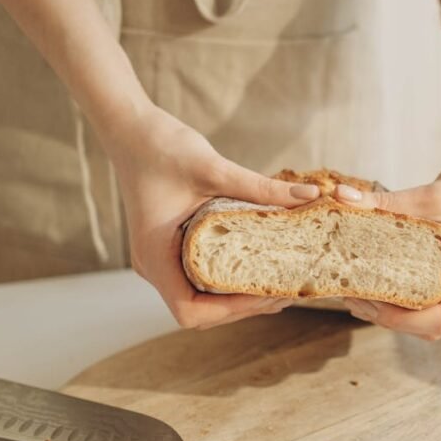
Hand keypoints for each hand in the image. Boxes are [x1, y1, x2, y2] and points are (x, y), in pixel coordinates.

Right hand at [101, 105, 320, 328]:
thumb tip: (310, 195)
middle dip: (243, 306)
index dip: (230, 310)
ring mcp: (160, 259)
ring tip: (279, 283)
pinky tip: (259, 266)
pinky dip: (229, 280)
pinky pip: (200, 278)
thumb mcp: (213, 167)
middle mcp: (154, 265)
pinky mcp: (170, 249)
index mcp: (155, 255)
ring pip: (201, 299)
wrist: (129, 129)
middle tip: (287, 289)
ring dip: (238, 297)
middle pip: (200, 312)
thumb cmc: (160, 146)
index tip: (266, 292)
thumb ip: (260, 187)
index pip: (190, 310)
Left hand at [338, 145, 440, 339]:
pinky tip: (379, 283)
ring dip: (396, 312)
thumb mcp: (433, 194)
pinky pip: (436, 302)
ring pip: (433, 319)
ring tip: (358, 292)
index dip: (399, 318)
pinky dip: (407, 298)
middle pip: (433, 325)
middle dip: (390, 317)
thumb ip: (388, 202)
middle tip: (352, 296)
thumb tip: (339, 197)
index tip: (365, 300)